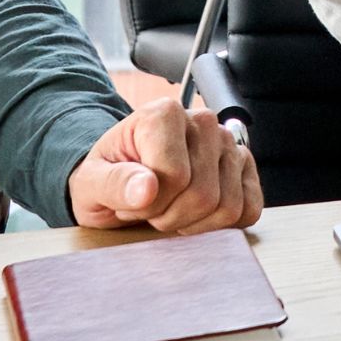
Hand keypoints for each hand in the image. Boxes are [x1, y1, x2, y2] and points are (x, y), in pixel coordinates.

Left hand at [68, 92, 262, 233]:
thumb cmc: (106, 176)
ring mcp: (228, 143)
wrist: (119, 177)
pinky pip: (250, 209)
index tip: (130, 201)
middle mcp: (203, 121)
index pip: (175, 177)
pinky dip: (223, 225)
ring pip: (228, 206)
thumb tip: (147, 189)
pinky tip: (196, 216)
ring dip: (194, 224)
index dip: (150, 205)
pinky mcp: (244, 167)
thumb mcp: (91, 182)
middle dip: (171, 217)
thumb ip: (115, 183)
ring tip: (170, 209)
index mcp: (164, 114)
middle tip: (149, 209)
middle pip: (204, 195)